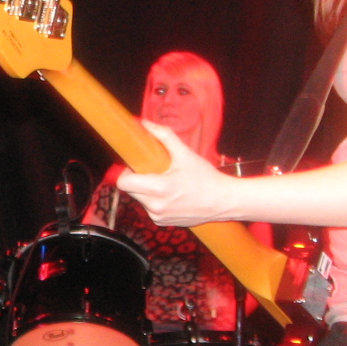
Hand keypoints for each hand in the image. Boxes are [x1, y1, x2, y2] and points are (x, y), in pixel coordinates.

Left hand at [116, 120, 235, 225]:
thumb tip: (145, 123)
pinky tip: (171, 195)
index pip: (124, 183)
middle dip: (137, 179)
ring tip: (165, 182)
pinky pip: (149, 208)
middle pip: (130, 190)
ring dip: (145, 190)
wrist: (223, 202)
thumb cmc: (206, 178)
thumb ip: (164, 136)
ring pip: (139, 199)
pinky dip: (154, 200)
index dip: (126, 172)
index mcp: (159, 189)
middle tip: (153, 171)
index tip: (136, 165)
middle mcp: (156, 206)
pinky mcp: (162, 222)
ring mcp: (158, 216)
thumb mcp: (185, 154)